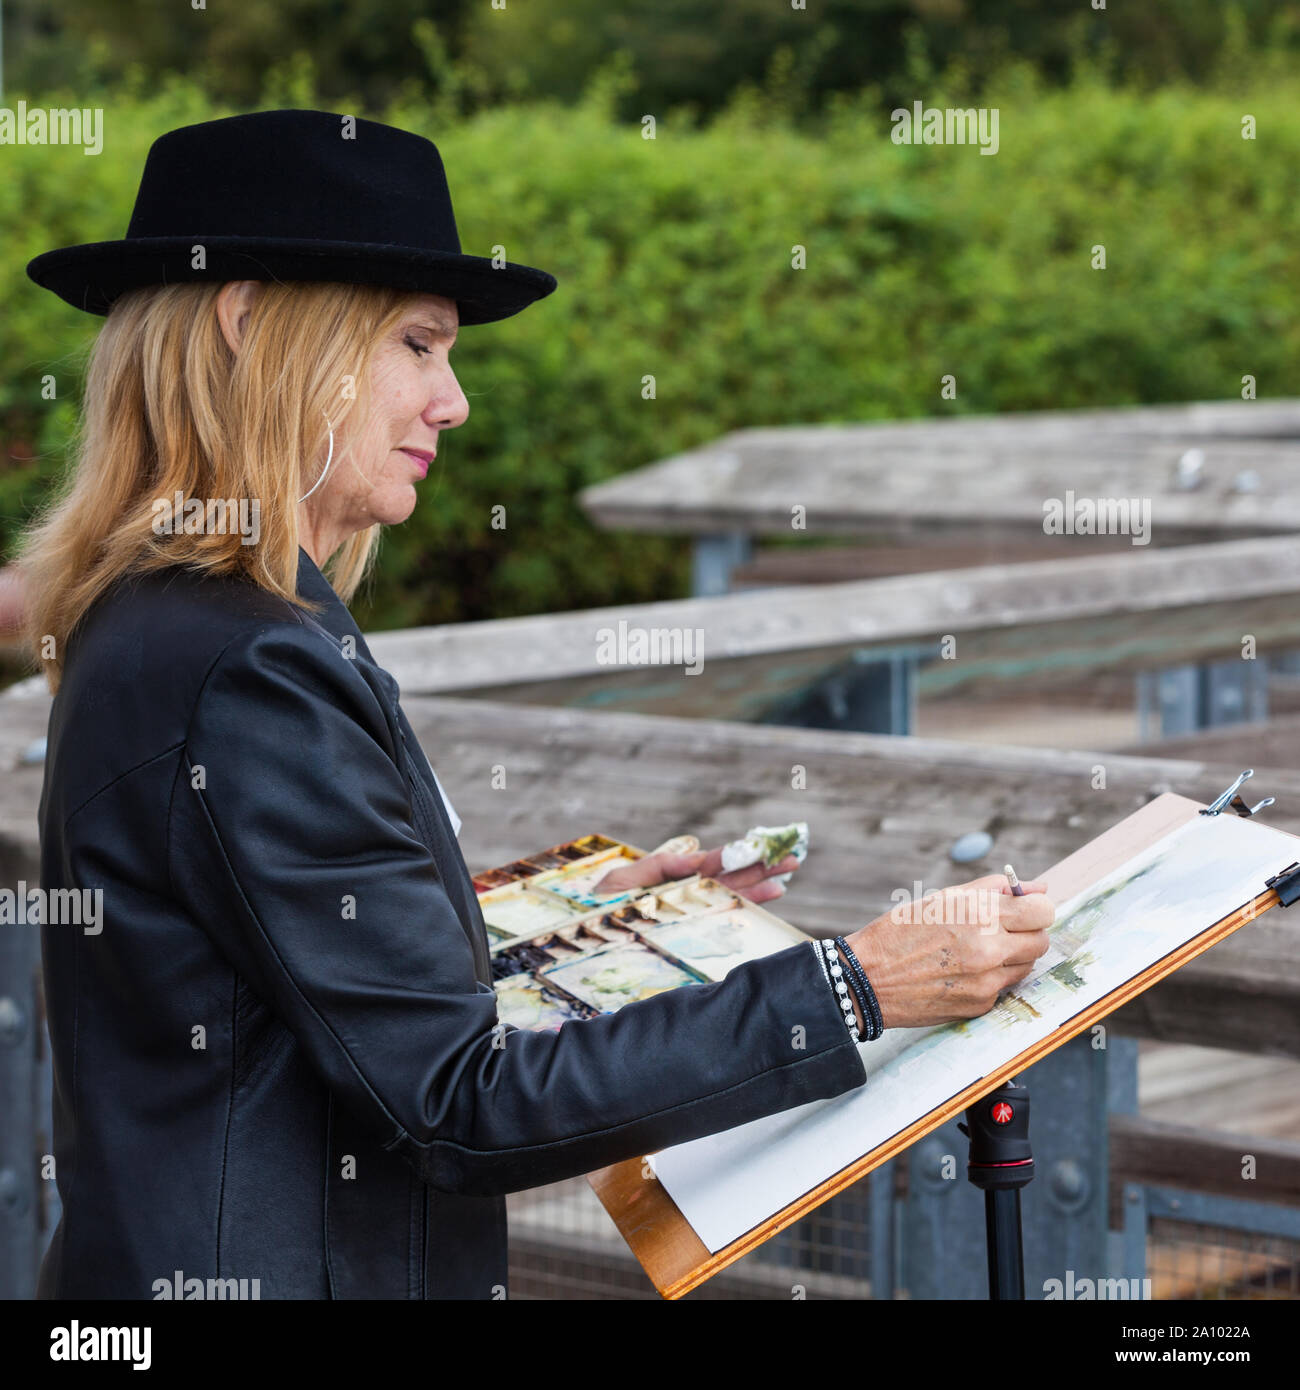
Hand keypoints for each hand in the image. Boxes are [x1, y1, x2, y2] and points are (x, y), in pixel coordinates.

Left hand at [591, 843, 801, 904]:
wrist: (583, 938)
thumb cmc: (599, 908)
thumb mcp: (621, 883)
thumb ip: (656, 870)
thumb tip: (695, 862)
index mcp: (669, 876)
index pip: (707, 865)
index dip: (732, 857)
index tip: (756, 849)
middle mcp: (687, 890)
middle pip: (729, 875)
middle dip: (759, 864)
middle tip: (791, 854)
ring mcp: (692, 907)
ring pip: (734, 890)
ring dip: (762, 881)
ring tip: (789, 872)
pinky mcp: (693, 925)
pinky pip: (727, 910)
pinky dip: (750, 901)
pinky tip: (772, 894)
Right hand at [844, 873, 1054, 1029]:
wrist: (867, 978)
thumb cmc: (901, 931)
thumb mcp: (942, 898)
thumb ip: (994, 890)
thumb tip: (1038, 887)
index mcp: (979, 914)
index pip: (1042, 911)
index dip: (1037, 908)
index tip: (1026, 909)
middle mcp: (988, 949)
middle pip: (1042, 941)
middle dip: (1028, 933)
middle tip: (1003, 931)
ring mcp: (987, 981)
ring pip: (1027, 966)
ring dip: (1012, 957)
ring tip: (977, 951)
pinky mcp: (981, 1005)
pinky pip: (1004, 987)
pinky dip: (992, 978)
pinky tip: (962, 972)